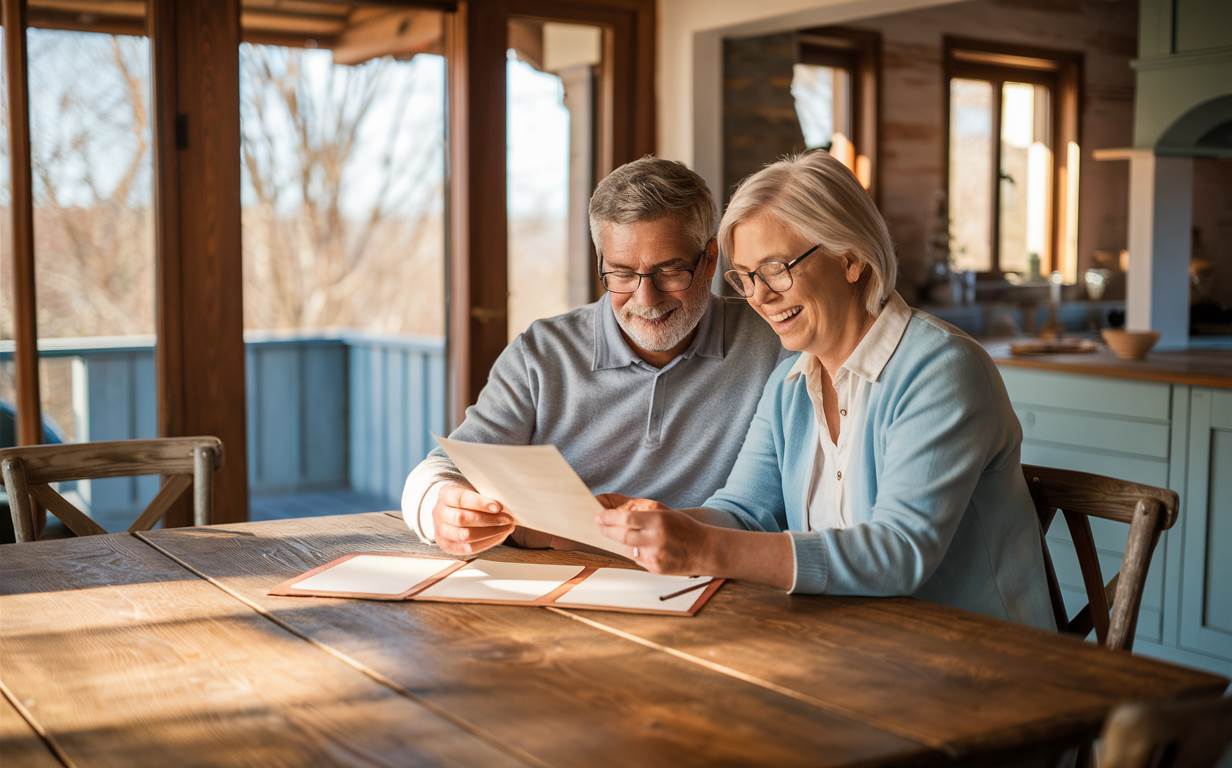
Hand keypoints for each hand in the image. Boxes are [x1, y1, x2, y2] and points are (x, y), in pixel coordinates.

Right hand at [431, 482, 514, 555]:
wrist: (451, 510)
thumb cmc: (468, 499)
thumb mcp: (473, 489)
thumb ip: (485, 495)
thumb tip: (506, 504)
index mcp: (446, 495)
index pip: (461, 499)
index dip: (480, 503)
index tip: (498, 506)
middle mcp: (440, 513)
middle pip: (461, 519)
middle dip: (488, 520)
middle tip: (508, 519)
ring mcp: (441, 531)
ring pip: (464, 536)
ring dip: (489, 533)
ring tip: (506, 528)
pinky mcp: (447, 546)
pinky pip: (467, 549)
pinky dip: (486, 543)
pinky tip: (499, 536)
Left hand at [595, 497, 713, 574]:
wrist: (706, 550)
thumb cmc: (686, 528)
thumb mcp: (667, 514)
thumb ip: (644, 515)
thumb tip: (619, 514)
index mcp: (658, 521)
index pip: (626, 519)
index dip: (608, 518)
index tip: (598, 516)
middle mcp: (655, 539)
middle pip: (622, 535)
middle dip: (606, 530)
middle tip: (599, 526)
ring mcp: (654, 556)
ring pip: (628, 549)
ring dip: (621, 542)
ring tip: (615, 535)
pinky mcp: (655, 569)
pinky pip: (637, 560)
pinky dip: (636, 553)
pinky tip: (642, 548)